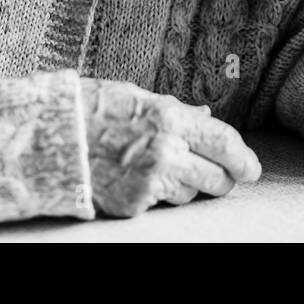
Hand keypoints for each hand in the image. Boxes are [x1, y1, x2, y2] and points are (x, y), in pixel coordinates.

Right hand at [80, 78, 261, 217]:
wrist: (51, 136)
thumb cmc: (95, 109)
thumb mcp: (141, 98)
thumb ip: (179, 111)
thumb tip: (207, 116)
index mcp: (171, 118)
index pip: (225, 143)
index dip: (244, 159)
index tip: (252, 168)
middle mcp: (166, 152)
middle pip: (217, 178)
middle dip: (224, 179)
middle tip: (222, 175)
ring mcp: (149, 182)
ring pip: (190, 194)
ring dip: (188, 185)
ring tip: (163, 167)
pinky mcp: (133, 205)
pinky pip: (161, 205)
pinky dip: (158, 195)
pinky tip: (139, 177)